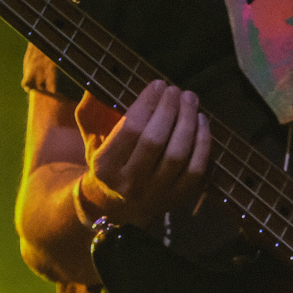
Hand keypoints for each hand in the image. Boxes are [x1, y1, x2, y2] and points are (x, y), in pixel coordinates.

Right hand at [75, 81, 211, 229]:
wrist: (117, 208)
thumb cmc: (108, 165)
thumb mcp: (91, 141)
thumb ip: (90, 114)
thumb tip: (92, 88)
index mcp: (106, 166)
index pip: (130, 128)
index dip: (147, 103)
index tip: (158, 84)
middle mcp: (130, 183)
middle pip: (155, 140)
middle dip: (169, 109)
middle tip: (176, 90)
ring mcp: (155, 193)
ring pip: (177, 154)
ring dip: (188, 122)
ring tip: (190, 100)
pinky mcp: (177, 198)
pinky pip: (196, 169)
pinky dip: (202, 143)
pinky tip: (202, 122)